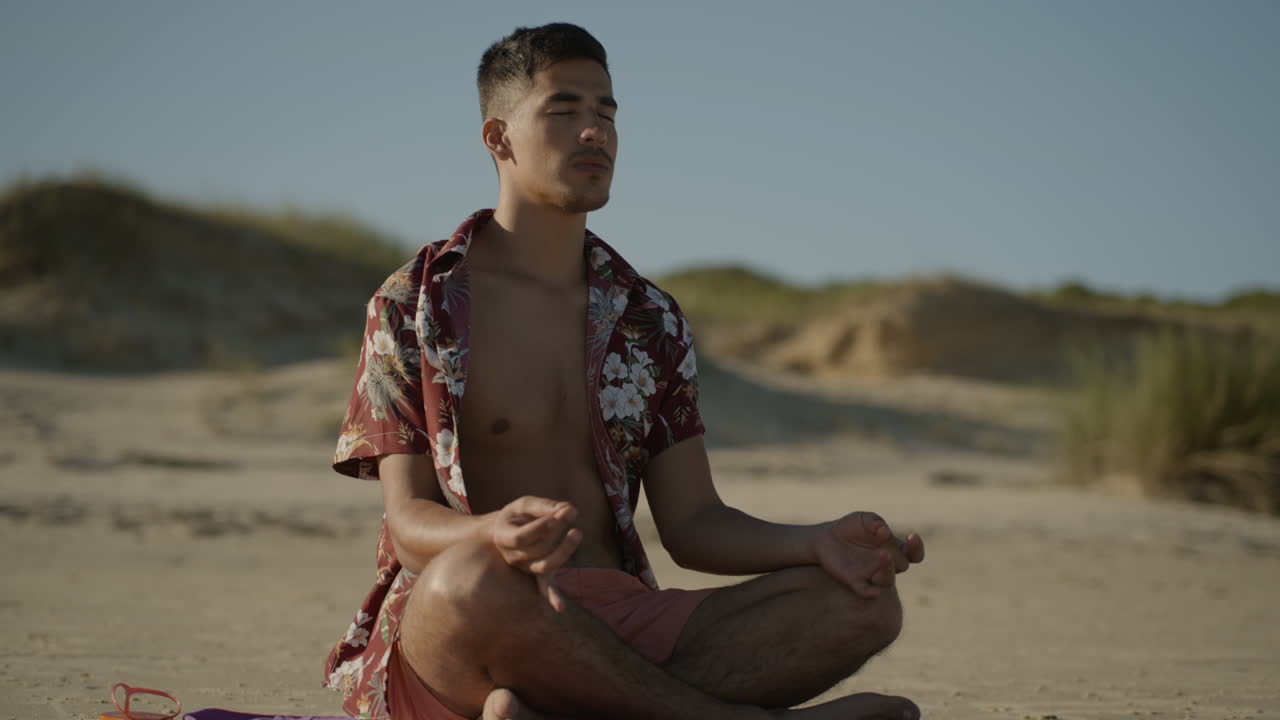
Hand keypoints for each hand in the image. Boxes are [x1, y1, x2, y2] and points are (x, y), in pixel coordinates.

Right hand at [490, 496, 582, 612]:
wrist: (506, 534)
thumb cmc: (516, 516)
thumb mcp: (525, 505)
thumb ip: (544, 506)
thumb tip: (570, 510)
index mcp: (504, 537)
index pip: (521, 537)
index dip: (539, 528)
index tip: (556, 516)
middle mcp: (513, 556)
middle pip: (536, 550)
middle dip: (556, 533)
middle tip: (568, 514)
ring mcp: (526, 567)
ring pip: (544, 566)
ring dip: (563, 551)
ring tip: (577, 532)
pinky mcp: (539, 573)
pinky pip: (546, 587)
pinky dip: (553, 597)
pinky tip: (561, 608)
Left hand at [814, 511, 924, 598]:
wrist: (826, 538)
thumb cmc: (851, 527)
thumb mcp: (862, 519)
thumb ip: (874, 522)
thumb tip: (884, 531)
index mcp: (893, 548)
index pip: (914, 553)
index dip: (917, 547)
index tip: (912, 536)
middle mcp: (886, 564)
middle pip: (902, 565)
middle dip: (897, 556)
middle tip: (885, 547)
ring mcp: (871, 574)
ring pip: (887, 580)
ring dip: (887, 569)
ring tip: (882, 554)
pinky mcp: (855, 581)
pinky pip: (866, 592)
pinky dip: (871, 593)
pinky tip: (874, 592)